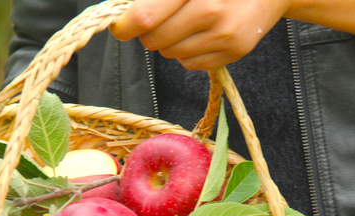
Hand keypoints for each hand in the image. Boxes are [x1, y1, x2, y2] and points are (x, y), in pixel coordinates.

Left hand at [110, 0, 290, 69]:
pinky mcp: (233, 53)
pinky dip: (187, 52)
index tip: (121, 25)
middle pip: (154, 39)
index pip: (145, 16)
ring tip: (186, 23)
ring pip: (170, 54)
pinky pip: (190, 64)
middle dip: (147, 32)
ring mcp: (223, 36)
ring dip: (168, 42)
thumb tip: (127, 14)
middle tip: (157, 20)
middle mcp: (211, 11)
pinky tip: (200, 34)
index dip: (125, 24)